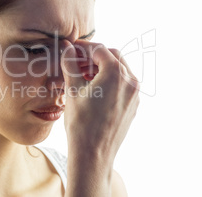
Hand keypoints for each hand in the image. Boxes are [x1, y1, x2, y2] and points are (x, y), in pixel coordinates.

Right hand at [61, 40, 139, 166]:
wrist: (93, 153)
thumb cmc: (81, 123)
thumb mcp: (72, 89)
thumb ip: (70, 64)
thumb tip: (67, 48)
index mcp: (116, 73)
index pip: (99, 49)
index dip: (83, 47)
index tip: (71, 49)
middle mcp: (130, 81)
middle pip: (112, 56)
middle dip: (93, 56)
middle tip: (76, 60)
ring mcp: (134, 94)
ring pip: (119, 70)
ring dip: (101, 67)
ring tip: (82, 75)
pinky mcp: (133, 105)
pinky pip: (123, 84)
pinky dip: (109, 80)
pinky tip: (93, 88)